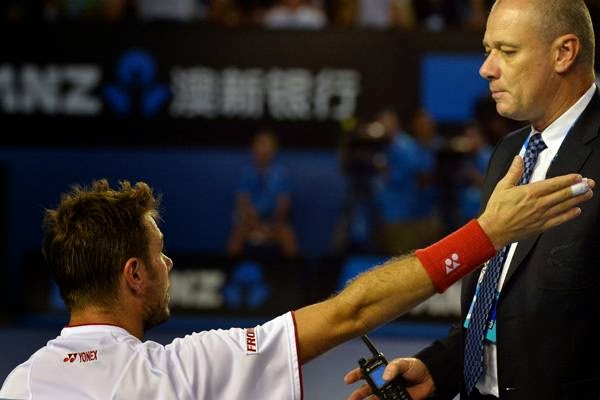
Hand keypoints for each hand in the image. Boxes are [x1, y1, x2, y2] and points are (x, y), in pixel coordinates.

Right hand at [344, 357, 434, 399]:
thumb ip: (393, 368)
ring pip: (374, 399)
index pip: (366, 372)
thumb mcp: (403, 363)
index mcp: (382, 371)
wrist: (430, 378)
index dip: (355, 375)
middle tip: (351, 399)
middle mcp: (383, 382)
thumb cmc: (415, 367)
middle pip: (367, 389)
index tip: (347, 380)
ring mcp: (389, 392)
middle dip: (357, 395)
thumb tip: (384, 377)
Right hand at [478, 155, 594, 248]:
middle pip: (563, 194)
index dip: (568, 180)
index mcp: (529, 192)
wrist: (493, 230)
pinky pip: (559, 220)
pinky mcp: (541, 226)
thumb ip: (514, 172)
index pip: (554, 184)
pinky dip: (569, 215)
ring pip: (564, 206)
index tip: (578, 177)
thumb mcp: (502, 186)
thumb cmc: (496, 209)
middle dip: (579, 188)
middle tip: (590, 183)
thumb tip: (519, 158)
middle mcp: (538, 204)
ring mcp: (541, 216)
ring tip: (588, 194)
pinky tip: (577, 210)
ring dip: (578, 199)